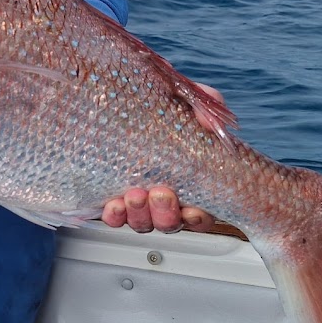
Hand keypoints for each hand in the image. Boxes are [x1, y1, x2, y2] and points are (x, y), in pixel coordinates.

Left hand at [100, 80, 222, 233]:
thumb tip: (209, 121)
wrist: (122, 99)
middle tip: (160, 193)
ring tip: (134, 195)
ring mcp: (139, 200)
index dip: (197, 218)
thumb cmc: (160, 107)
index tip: (191, 210)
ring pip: (143, 222)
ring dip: (139, 214)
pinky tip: (113, 206)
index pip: (200, 214)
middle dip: (165, 214)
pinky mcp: (112, 194)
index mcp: (188, 182)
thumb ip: (203, 105)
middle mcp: (164, 197)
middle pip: (170, 222)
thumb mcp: (185, 101)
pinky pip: (114, 216)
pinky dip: (114, 215)